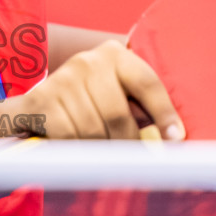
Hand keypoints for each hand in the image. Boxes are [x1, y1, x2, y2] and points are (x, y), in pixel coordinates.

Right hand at [12, 39, 184, 139]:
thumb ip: (141, 110)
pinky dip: (75, 149)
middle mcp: (88, 61)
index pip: (146, 83)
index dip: (164, 113)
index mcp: (115, 55)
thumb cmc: (92, 102)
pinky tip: (76, 148)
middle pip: (118, 114)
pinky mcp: (41, 100)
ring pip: (92, 130)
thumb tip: (171, 140)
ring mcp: (63, 79)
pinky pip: (68, 136)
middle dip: (126, 143)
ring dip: (98, 150)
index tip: (175, 139)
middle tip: (129, 160)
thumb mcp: (118, 95)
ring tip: (99, 154)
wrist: (40, 103)